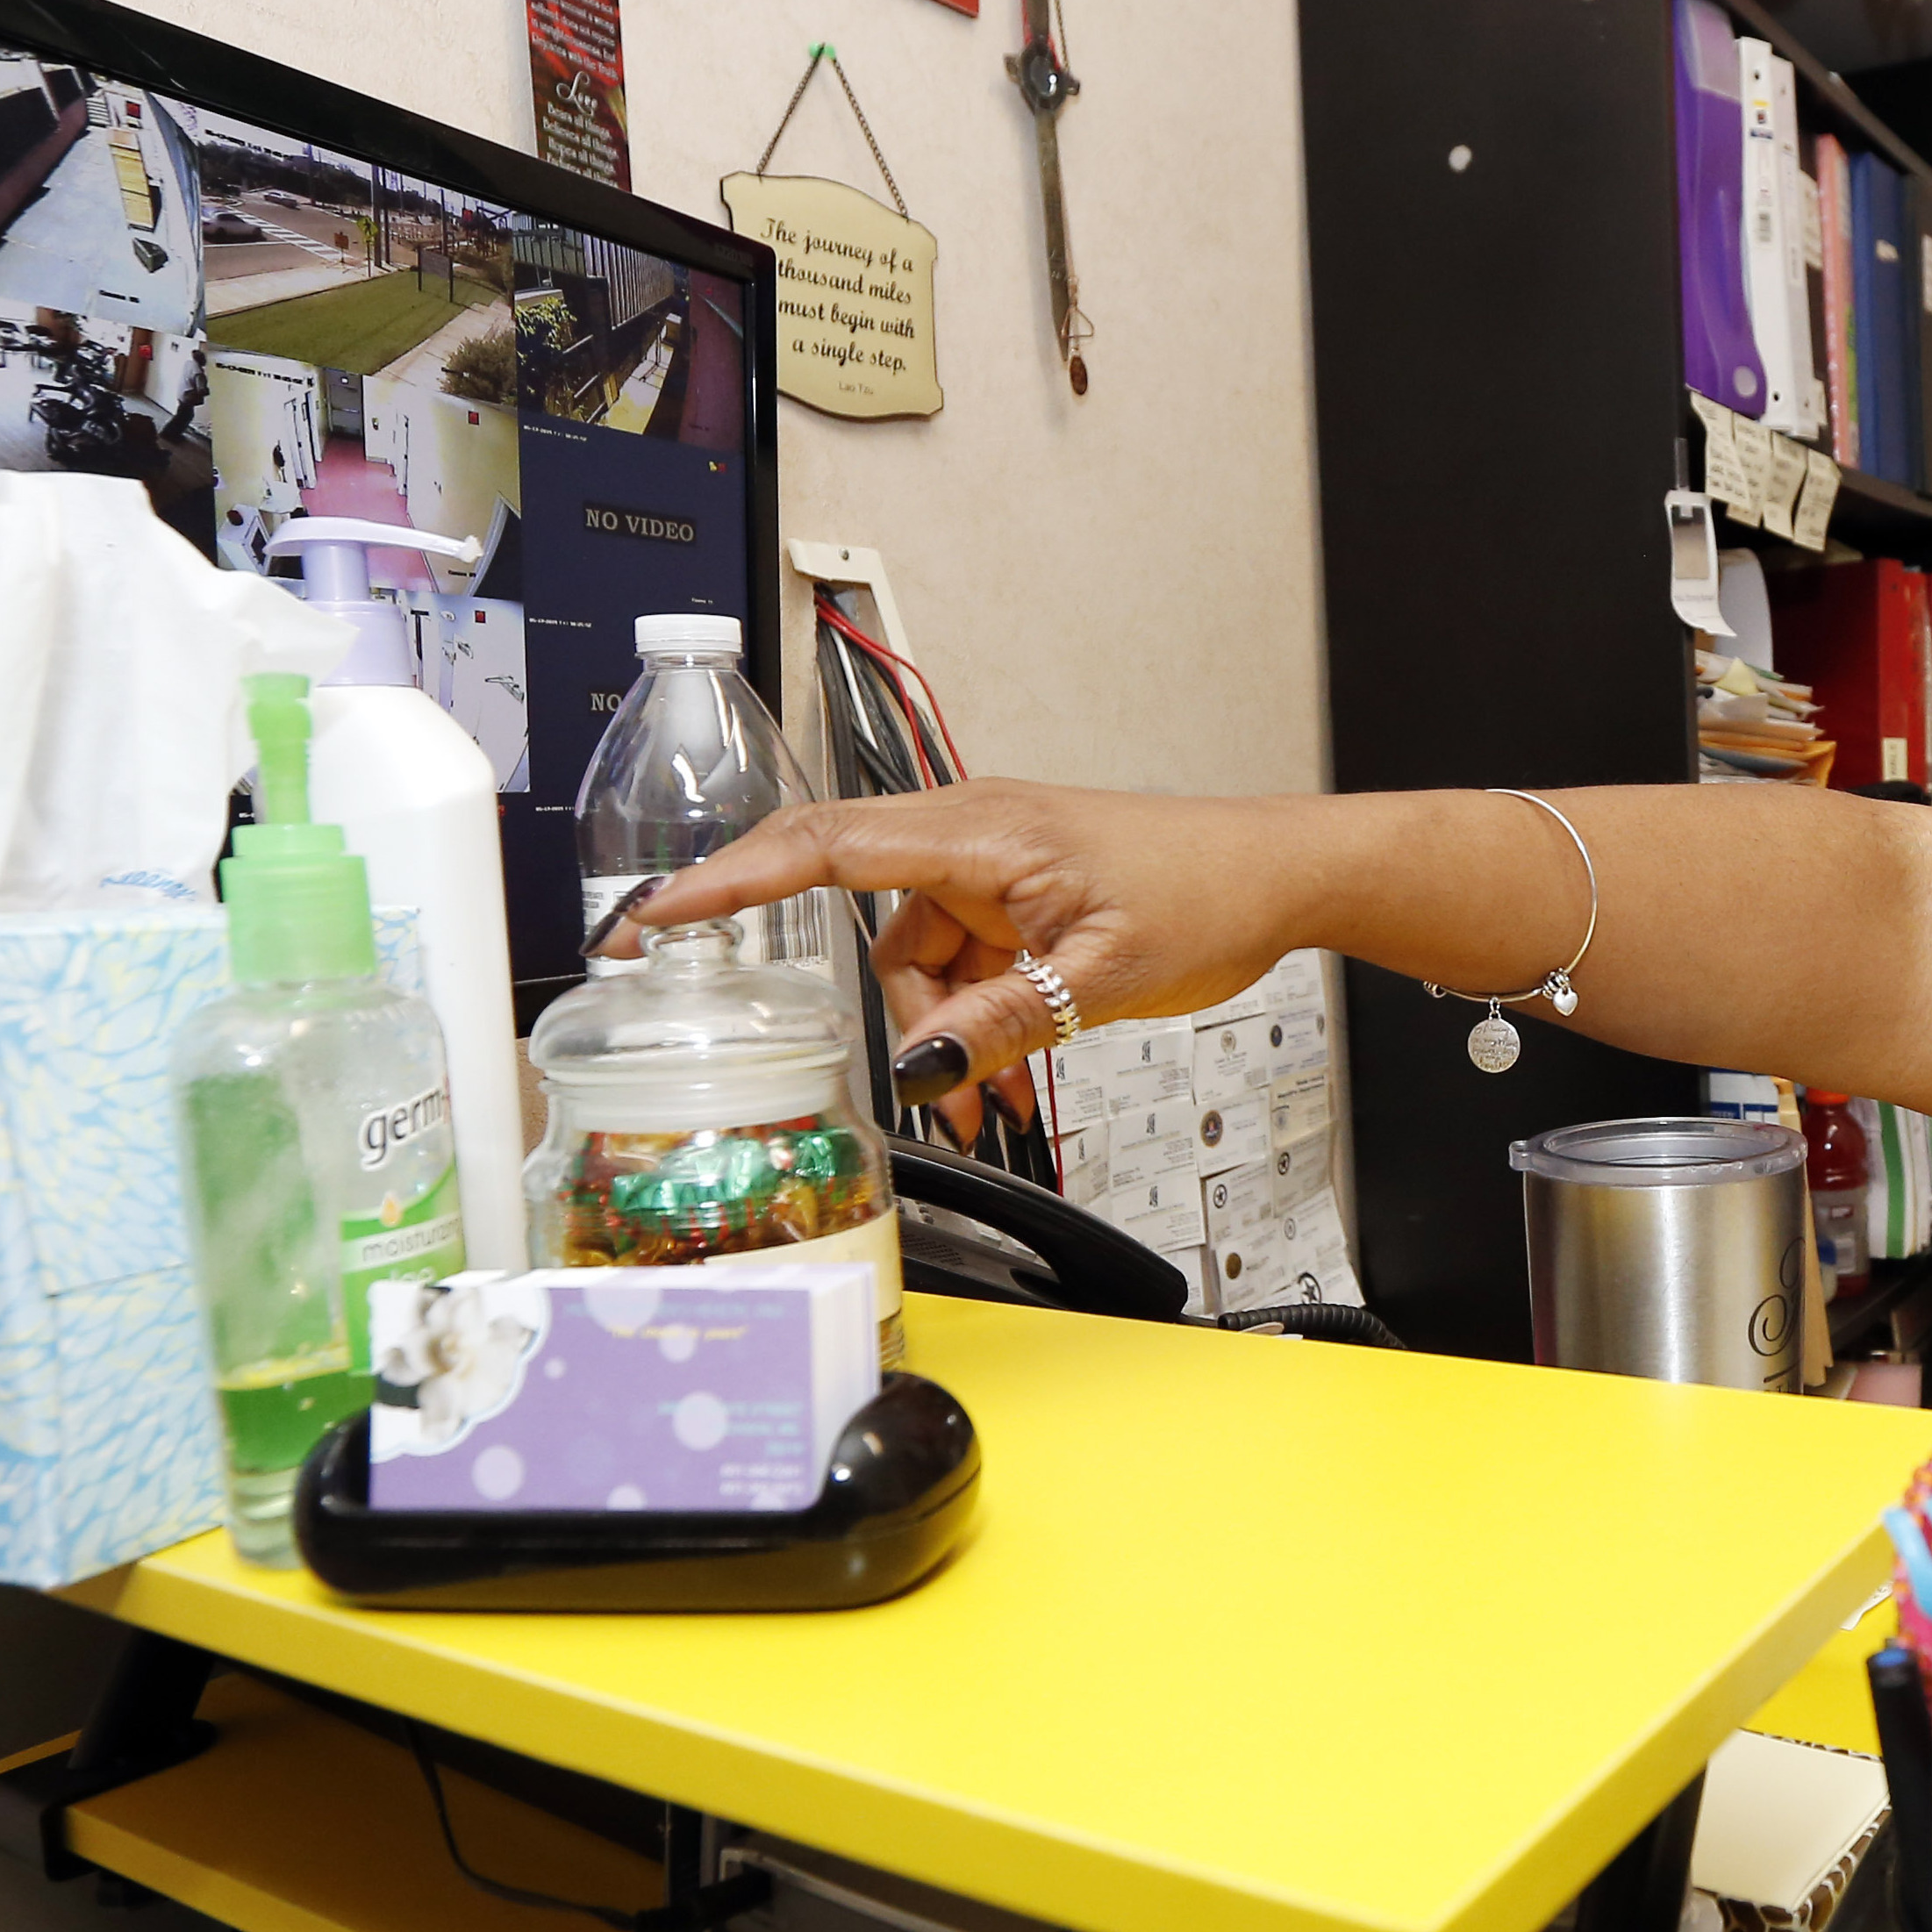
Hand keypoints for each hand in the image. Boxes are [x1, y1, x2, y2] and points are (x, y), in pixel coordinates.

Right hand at [608, 780, 1301, 1144]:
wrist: (1278, 874)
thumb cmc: (1206, 889)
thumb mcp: (1102, 976)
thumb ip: (1002, 1023)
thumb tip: (920, 1070)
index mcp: (977, 831)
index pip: (821, 847)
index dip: (726, 882)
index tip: (653, 919)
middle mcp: (970, 836)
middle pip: (862, 920)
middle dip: (881, 1014)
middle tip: (895, 1085)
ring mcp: (991, 868)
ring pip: (916, 961)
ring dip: (941, 1036)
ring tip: (989, 1101)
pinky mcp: (1014, 899)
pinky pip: (962, 968)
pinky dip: (973, 1024)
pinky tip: (1004, 1077)